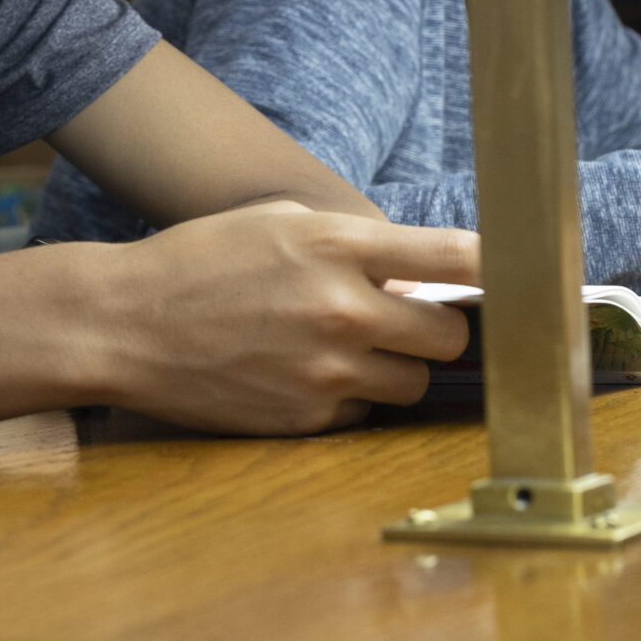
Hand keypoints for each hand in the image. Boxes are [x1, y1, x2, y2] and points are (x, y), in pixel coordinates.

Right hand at [85, 207, 478, 434]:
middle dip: (438, 329)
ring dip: (398, 369)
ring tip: (354, 349)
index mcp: (339, 246)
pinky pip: (363, 416)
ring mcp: (325, 371)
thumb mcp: (282, 221)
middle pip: (450, 336)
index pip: (457, 257)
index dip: (499, 268)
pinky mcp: (304, 419)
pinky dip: (351, 400)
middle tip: (411, 321)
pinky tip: (309, 375)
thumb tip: (425, 273)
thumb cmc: (203, 261)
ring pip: (413, 384)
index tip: (515, 275)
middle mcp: (341, 310)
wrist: (125, 323)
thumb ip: (358, 245)